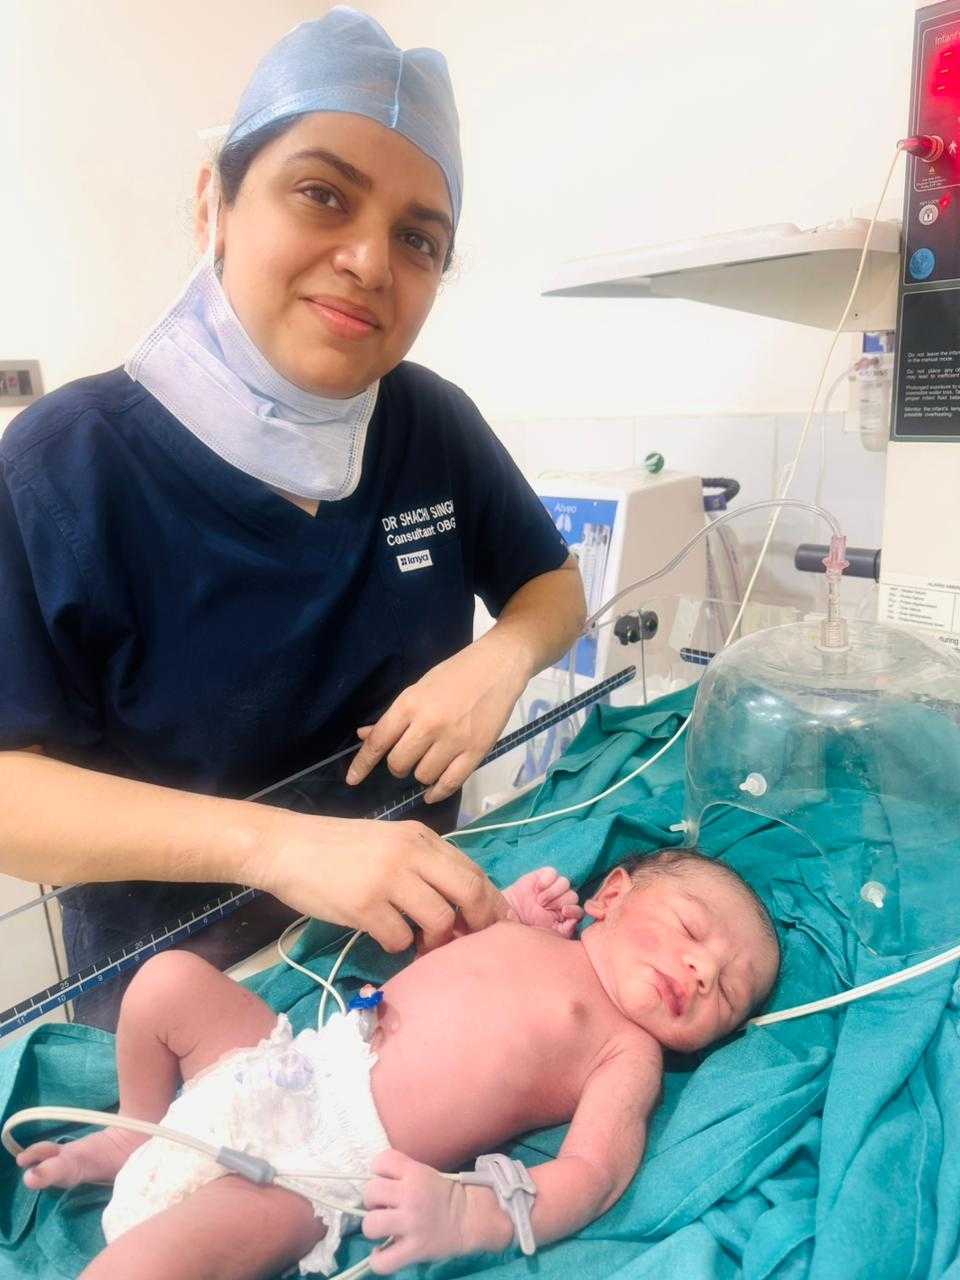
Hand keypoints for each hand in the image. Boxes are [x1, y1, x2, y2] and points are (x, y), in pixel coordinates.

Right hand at [247, 810, 509, 951]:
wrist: (286, 847)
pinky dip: (398, 945)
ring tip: (421, 943)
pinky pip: (400, 939)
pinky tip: (384, 937)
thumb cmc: (337, 848)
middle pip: (469, 891)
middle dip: (479, 922)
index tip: (501, 924)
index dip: (492, 900)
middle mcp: (410, 853)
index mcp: (420, 837)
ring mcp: (388, 879)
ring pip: (439, 919)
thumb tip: (462, 901)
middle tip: (473, 941)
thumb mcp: (388, 841)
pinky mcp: (364, 906)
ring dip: (436, 940)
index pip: (472, 869)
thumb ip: (423, 863)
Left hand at [346, 633, 530, 802]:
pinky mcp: (476, 751)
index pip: (378, 741)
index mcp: (410, 704)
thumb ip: (394, 717)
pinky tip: (432, 792)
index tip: (352, 779)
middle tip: (409, 757)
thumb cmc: (455, 674)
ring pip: (423, 776)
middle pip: (398, 763)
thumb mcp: (418, 689)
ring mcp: (454, 740)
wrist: (497, 666)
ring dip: (421, 774)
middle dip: (398, 766)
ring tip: (430, 761)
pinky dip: (437, 792)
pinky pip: (450, 784)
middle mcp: (429, 724)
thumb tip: (364, 736)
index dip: (362, 764)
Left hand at [362, 1149, 467, 1272]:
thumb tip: (374, 1189)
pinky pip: (383, 1261)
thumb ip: (400, 1175)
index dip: (378, 1172)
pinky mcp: (415, 1249)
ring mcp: (411, 1223)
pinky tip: (383, 1252)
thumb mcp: (424, 1173)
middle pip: (370, 1192)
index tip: (385, 1182)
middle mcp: (410, 1195)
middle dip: (372, 1200)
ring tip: (383, 1229)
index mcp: (414, 1173)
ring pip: (370, 1224)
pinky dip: (378, 1259)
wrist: (470, 1217)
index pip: (381, 1161)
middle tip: (384, 1207)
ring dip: (372, 1227)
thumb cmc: (444, 1195)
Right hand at [504, 867, 582, 936]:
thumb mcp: (548, 933)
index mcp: (565, 914)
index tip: (564, 912)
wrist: (510, 914)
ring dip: (553, 892)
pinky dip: (546, 881)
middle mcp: (561, 899)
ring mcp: (553, 886)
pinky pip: (553, 872)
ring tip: (540, 900)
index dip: (574, 910)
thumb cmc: (528, 925)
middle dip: (560, 902)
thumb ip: (565, 930)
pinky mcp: (543, 876)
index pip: (579, 910)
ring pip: (565, 882)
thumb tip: (575, 921)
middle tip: (545, 907)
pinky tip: (537, 889)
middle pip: (573, 895)